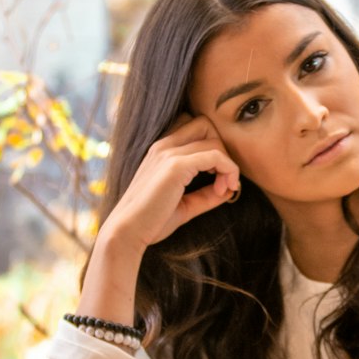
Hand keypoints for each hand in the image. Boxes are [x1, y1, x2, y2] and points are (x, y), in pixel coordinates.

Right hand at [103, 110, 239, 254]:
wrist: (127, 233)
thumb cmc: (150, 223)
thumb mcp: (184, 206)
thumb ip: (205, 196)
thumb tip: (230, 189)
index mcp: (160, 151)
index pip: (194, 129)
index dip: (211, 148)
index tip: (217, 179)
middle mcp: (163, 146)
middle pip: (205, 125)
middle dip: (221, 148)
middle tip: (222, 180)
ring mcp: (168, 153)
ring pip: (214, 140)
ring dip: (227, 163)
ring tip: (223, 188)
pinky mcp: (176, 166)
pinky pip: (216, 155)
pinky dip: (229, 170)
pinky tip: (224, 190)